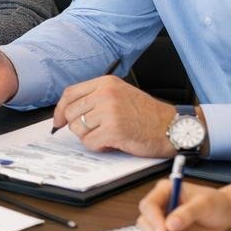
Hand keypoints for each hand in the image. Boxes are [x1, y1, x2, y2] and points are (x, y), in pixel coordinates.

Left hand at [52, 75, 177, 156]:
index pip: (70, 94)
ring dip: (90, 137)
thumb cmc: (147, 115)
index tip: (58, 121)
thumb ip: (96, 98)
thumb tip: (66, 112)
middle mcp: (105, 94)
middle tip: (94, 131)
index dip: (59, 110)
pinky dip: (99, 147)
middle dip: (78, 127)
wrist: (172, 127)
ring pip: (78, 129)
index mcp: (106, 83)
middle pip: (70, 113)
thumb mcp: (120, 95)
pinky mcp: (113, 130)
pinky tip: (112, 143)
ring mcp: (109, 111)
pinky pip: (90, 143)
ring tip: (107, 135)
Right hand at [135, 179, 230, 230]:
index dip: (153, 220)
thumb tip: (170, 224)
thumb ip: (186, 213)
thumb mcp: (204, 204)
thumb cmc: (217, 203)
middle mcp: (161, 205)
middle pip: (146, 223)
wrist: (226, 214)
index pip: (149, 206)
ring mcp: (164, 220)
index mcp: (165, 191)